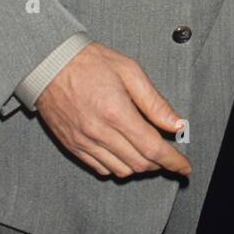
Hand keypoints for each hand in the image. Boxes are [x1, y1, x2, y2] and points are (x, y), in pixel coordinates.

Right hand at [37, 42, 192, 179]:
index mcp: (116, 112)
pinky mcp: (72, 146)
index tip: (185, 167)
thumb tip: (176, 124)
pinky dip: (118, 167)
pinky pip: (100, 169)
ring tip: (148, 153)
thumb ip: (154, 102)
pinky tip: (124, 153)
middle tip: (169, 156)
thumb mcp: (129, 71)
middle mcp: (99, 132)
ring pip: (121, 170)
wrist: (48, 64)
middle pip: (139, 164)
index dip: (173, 161)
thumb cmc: (89, 62)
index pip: (153, 148)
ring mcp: (84, 142)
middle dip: (159, 164)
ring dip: (140, 167)